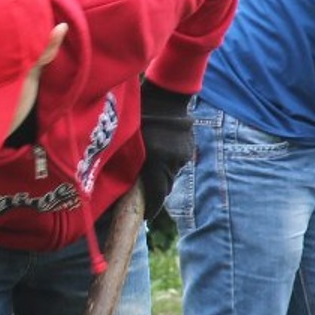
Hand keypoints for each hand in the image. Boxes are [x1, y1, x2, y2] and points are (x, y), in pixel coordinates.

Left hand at [138, 81, 194, 220]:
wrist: (166, 97)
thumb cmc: (140, 117)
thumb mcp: (130, 141)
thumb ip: (130, 163)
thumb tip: (125, 186)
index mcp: (156, 161)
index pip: (156, 194)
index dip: (150, 208)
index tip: (144, 216)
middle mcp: (172, 162)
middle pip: (165, 187)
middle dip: (155, 192)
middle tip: (142, 194)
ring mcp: (183, 156)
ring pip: (171, 175)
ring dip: (161, 176)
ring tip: (150, 168)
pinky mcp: (189, 149)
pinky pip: (177, 163)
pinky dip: (168, 163)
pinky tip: (160, 153)